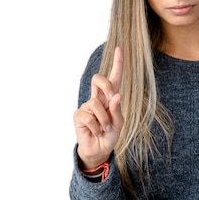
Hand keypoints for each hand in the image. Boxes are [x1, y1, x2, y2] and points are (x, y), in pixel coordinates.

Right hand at [74, 47, 123, 168]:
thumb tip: (117, 95)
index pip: (113, 78)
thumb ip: (117, 109)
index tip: (120, 49)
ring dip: (104, 120)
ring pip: (96, 105)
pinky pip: (89, 117)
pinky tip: (96, 132)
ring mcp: (86, 106)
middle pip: (99, 79)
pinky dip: (96, 127)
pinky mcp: (78, 115)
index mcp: (109, 98)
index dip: (116, 63)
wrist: (99, 150)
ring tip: (104, 129)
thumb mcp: (118, 123)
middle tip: (112, 98)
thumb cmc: (109, 135)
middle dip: (106, 85)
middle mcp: (97, 99)